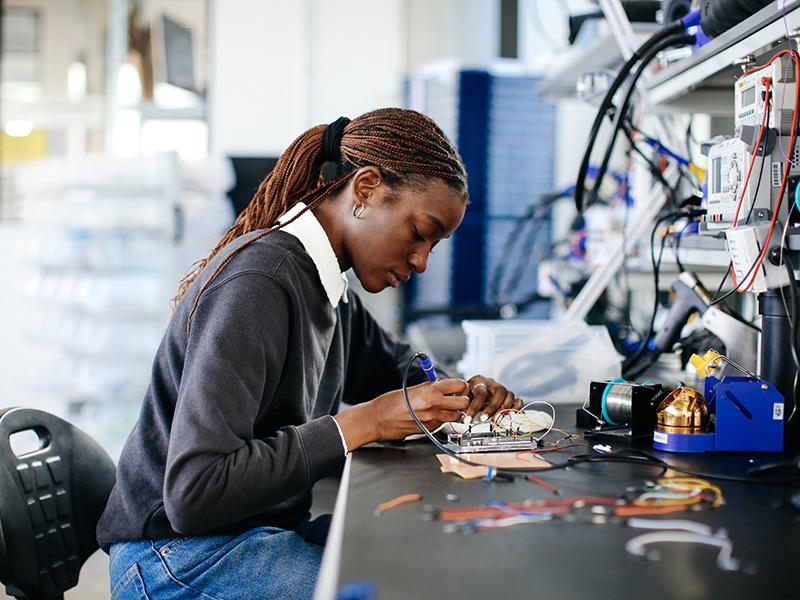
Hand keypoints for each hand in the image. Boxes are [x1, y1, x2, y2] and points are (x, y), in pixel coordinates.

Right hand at [334, 379, 469, 447]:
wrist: (377, 419)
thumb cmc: (389, 402)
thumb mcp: (412, 388)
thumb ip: (430, 387)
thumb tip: (444, 386)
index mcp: (430, 390)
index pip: (459, 385)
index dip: (460, 386)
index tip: (457, 386)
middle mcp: (434, 404)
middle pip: (463, 402)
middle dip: (462, 399)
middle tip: (456, 398)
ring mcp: (433, 419)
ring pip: (457, 416)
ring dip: (454, 412)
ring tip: (445, 408)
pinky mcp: (429, 429)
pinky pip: (443, 424)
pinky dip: (442, 420)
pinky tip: (433, 416)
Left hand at [463, 375, 521, 421]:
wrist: (466, 395)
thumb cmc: (463, 397)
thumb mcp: (459, 398)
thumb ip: (462, 405)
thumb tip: (464, 417)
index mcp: (478, 381)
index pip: (480, 392)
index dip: (475, 407)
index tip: (469, 419)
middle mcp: (491, 383)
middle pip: (499, 391)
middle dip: (492, 407)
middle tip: (484, 419)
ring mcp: (500, 389)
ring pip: (509, 394)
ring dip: (503, 409)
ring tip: (495, 419)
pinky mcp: (507, 397)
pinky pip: (517, 400)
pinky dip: (516, 408)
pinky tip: (511, 415)